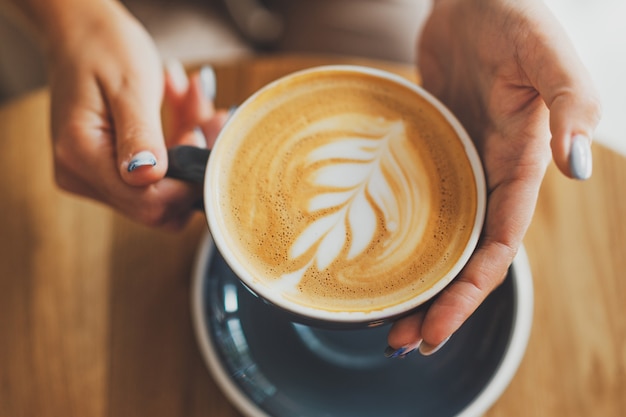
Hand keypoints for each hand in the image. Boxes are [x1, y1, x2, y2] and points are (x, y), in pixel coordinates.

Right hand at [44, 1, 227, 228]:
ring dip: (191, 145)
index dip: (187, 180)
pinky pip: (161, 173)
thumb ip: (140, 135)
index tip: (203, 138)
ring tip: (195, 99)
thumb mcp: (130, 86)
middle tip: (210, 116)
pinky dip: (180, 142)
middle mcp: (83, 177)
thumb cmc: (103, 47)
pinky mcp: (113, 171)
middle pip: (161, 202)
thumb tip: (151, 178)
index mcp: (81, 157)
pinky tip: (184, 105)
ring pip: (166, 188)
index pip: (148, 202)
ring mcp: (97, 177)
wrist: (80, 31)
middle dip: (194, 161)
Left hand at [386, 0, 600, 355]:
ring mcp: (457, 167)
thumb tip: (579, 167)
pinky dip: (395, 235)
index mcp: (520, 165)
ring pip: (438, 239)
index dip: (471, 292)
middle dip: (438, 303)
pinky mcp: (429, 153)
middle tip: (399, 343)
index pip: (499, 245)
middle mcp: (488, 175)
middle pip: (466, 257)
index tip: (436, 328)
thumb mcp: (545, 51)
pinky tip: (368, 254)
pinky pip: (412, 203)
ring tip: (381, 319)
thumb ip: (570, 101)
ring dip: (414, 280)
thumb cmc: (512, 14)